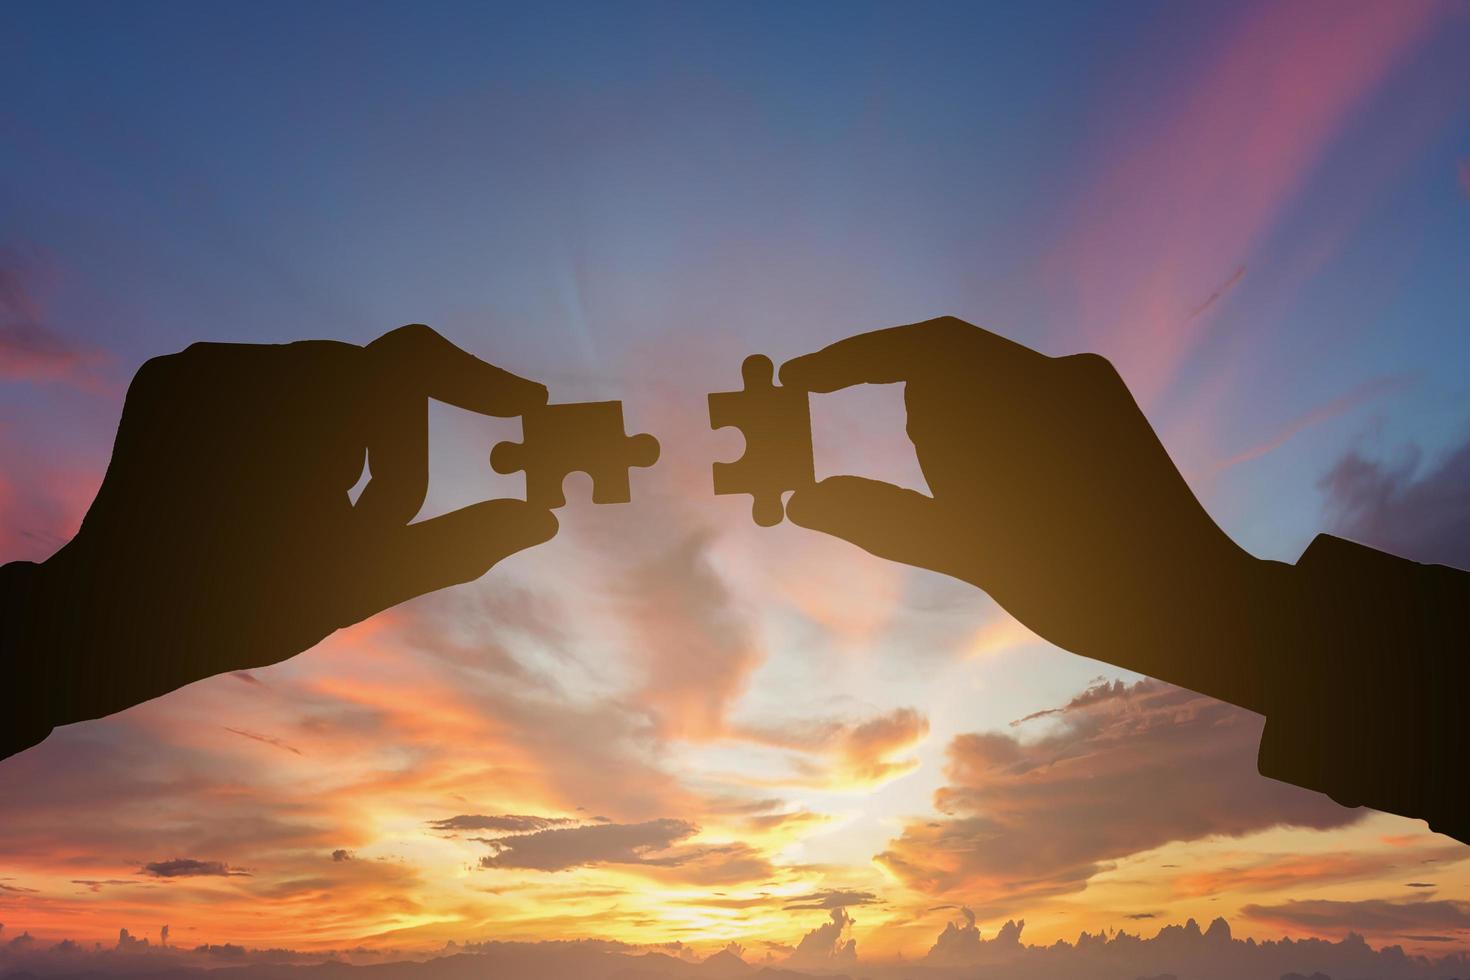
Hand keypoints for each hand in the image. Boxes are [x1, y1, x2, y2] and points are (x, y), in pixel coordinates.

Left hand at [16, 324, 556, 731]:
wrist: (112, 616)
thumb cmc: (246, 605)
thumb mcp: (367, 577)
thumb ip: (461, 541)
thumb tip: (542, 520)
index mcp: (302, 409)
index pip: (415, 359)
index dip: (480, 380)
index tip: (523, 406)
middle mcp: (247, 364)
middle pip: (372, 382)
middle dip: (391, 450)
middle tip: (375, 521)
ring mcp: (202, 362)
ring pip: (318, 377)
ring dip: (337, 437)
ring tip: (303, 509)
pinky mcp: (171, 371)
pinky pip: (261, 376)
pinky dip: (283, 423)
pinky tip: (257, 484)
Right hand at [781, 317, 1276, 709]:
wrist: (1199, 605)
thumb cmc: (1086, 587)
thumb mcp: (971, 552)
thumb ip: (884, 517)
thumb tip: (805, 501)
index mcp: (1031, 399)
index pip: (921, 348)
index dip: (851, 359)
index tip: (800, 379)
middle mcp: (1063, 372)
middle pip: (950, 366)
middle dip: (916, 419)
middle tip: (935, 497)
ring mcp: (1087, 384)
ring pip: (983, 384)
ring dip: (957, 434)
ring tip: (990, 514)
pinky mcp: (1103, 402)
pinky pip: (1019, 398)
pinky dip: (990, 438)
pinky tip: (1013, 498)